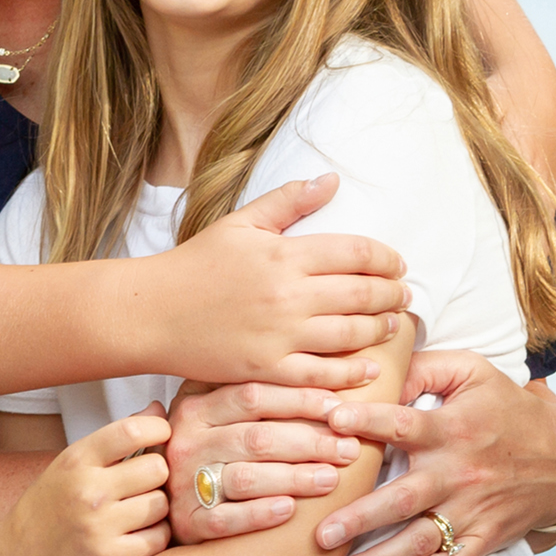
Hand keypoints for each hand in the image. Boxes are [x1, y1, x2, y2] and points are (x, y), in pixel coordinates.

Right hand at [0, 406, 171, 555]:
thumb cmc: (52, 502)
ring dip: (157, 508)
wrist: (19, 554)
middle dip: (157, 474)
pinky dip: (156, 536)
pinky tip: (139, 533)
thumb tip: (158, 407)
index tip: (162, 435)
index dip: (158, 429)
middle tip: (144, 483)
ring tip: (138, 510)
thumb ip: (117, 436)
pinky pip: (158, 539)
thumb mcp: (74, 461)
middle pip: (157, 468)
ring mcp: (98, 525)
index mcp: (77, 459)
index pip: (132, 430)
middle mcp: (87, 489)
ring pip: (161, 505)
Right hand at [149, 173, 409, 384]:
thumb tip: (332, 179)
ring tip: (392, 325)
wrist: (152, 312)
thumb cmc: (196, 263)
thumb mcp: (240, 223)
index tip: (397, 264)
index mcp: (284, 254)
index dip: (386, 258)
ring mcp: (279, 335)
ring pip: (351, 335)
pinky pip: (322, 375)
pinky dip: (351, 374)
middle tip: (404, 295)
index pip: (356, 252)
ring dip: (380, 330)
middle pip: (363, 294)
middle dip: (392, 294)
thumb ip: (289, 201)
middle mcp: (287, 295)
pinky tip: (368, 368)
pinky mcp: (267, 369)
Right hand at [164, 373, 369, 544]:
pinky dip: (259, 514)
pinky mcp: (187, 520)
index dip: (301, 400)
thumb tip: (319, 367)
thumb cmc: (203, 447)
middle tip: (349, 449)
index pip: (253, 395)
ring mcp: (184, 480)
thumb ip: (248, 390)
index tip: (341, 408)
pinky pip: (226, 518)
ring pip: (246, 477)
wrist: (156, 496)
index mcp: (196, 406)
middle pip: (256, 437)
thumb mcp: (213, 411)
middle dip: (309, 442)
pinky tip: (290, 510)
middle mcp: (187, 440)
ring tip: (331, 479)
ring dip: (294, 478)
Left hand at [311, 351, 555, 555]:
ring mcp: (471, 511)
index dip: (368, 420)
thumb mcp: (472, 373)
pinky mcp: (485, 538)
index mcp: (452, 429)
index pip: (404, 424)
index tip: (331, 419)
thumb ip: (424, 368)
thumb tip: (378, 373)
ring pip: (421, 541)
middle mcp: (458, 474)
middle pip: (403, 498)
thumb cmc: (509, 411)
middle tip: (320, 532)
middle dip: (360, 518)